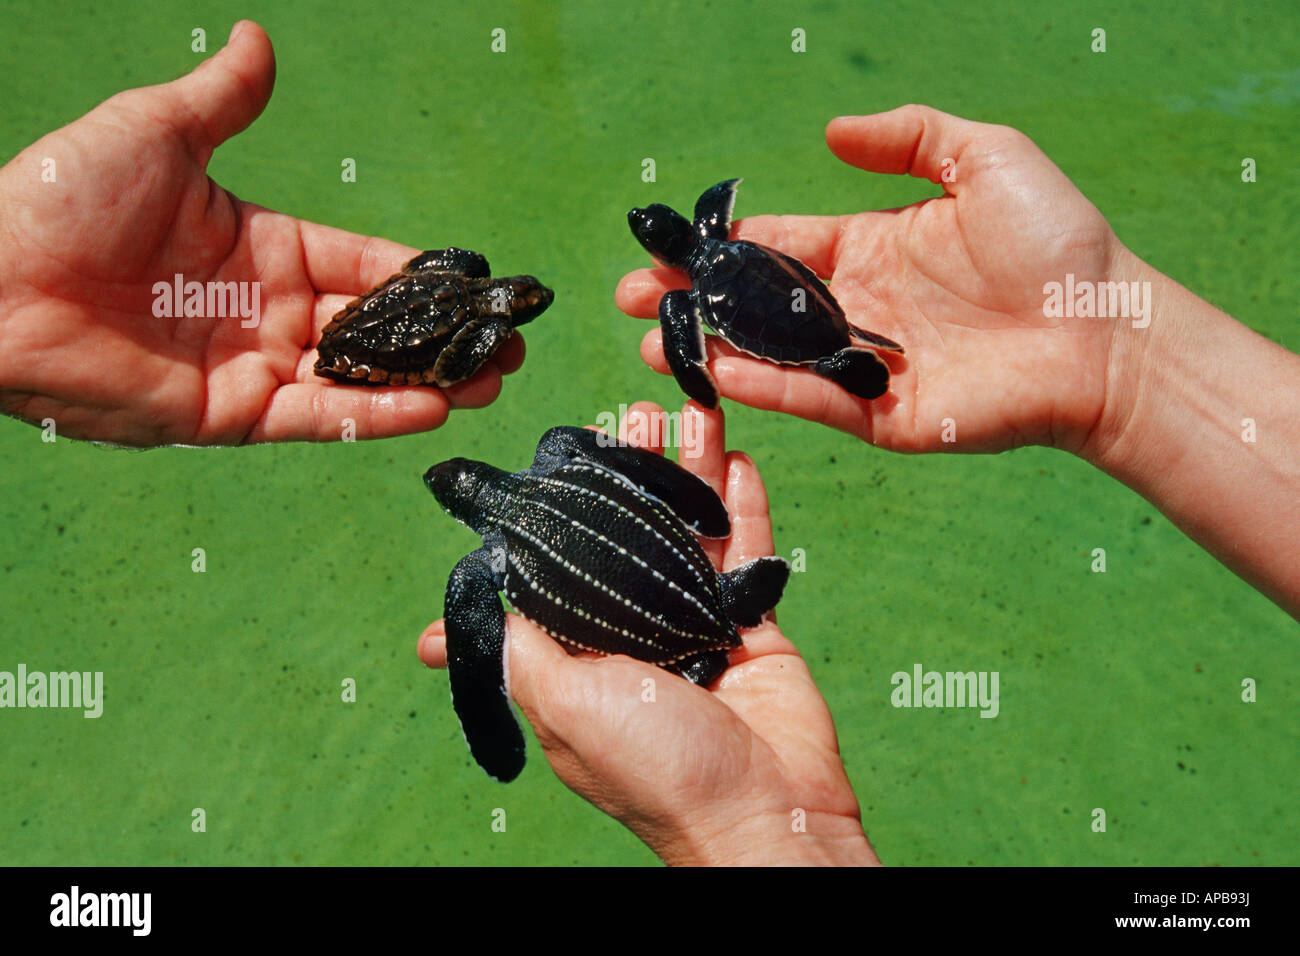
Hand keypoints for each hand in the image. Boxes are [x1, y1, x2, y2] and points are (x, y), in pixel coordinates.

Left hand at [0, 20, 520, 445]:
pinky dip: (373, 416)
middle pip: (375, 329)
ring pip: (358, 379)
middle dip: (443, 339)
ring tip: (490, 381)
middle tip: (504, 346)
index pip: (361, 262)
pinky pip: (315, 416)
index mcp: (259, 245)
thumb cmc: (61, 195)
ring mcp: (250, 365)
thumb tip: (258, 38)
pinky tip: (432, 406)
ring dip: (428, 383)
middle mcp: (265, 311)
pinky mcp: (228, 414)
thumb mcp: (156, 131)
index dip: (421, 275)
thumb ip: (222, 98)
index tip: (478, 282)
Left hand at [418, 401, 877, 865]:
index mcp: (579, 654)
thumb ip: (519, 651)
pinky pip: (746, 549)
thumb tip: (451, 625)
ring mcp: (695, 623)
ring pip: (687, 528)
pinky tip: (736, 455)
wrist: (766, 811)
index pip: (560, 565)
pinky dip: (742, 503)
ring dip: (688, 467)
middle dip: (629, 470)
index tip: (558, 455)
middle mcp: (633, 632)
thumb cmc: (657, 767)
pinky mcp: (751, 623)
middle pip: (628, 531)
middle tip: (631, 412)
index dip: (560, 509)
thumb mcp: (566, 705)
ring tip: (685, 407)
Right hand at [616, 104, 1124, 454]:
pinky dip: (757, 387)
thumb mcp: (985, 158)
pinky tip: (710, 371)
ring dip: (706, 349)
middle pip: (755, 303)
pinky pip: (807, 398)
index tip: (667, 248)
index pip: (778, 245)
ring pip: (767, 355)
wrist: (1104, 332)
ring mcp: (863, 363)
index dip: (720, 248)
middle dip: (691, 301)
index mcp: (872, 247)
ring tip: (648, 343)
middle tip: (630, 298)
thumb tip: (830, 131)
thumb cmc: (1055, 243)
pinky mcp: (879, 413)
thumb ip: (909, 137)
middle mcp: (858, 305)